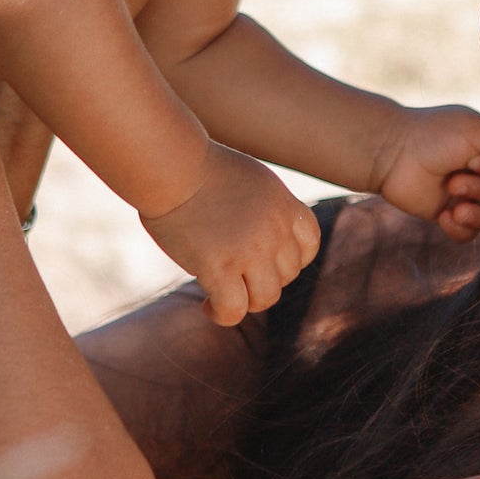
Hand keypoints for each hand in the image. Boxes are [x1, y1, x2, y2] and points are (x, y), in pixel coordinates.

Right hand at [143, 144, 322, 326]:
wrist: (170, 164)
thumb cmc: (195, 168)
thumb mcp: (249, 180)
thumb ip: (264, 209)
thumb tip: (261, 246)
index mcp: (283, 204)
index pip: (309, 244)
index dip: (291, 259)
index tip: (265, 261)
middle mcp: (274, 228)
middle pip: (286, 275)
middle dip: (262, 278)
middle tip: (235, 275)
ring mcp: (250, 249)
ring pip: (265, 298)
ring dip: (246, 300)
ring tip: (221, 293)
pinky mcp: (220, 266)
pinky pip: (233, 310)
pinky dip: (222, 314)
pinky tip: (208, 305)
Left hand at [372, 103, 479, 242]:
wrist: (391, 154)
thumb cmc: (432, 135)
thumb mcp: (475, 128)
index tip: (472, 158)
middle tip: (453, 179)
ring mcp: (465, 195)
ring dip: (476, 215)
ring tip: (453, 207)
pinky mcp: (447, 214)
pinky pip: (469, 235)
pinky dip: (460, 230)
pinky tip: (444, 217)